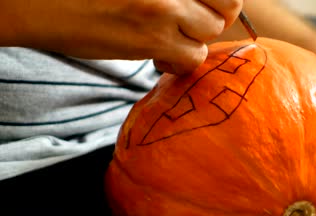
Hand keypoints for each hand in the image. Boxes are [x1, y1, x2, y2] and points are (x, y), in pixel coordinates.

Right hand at [0, 0, 242, 73]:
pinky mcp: (151, 40)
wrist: (37, 3)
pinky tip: (160, 54)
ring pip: (211, 33)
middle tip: (194, 20)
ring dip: (195, 39)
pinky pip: (192, 58)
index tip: (206, 4)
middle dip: (216, 15)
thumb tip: (201, 3)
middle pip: (229, 4)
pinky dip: (180, 61)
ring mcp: (163, 9)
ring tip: (170, 37)